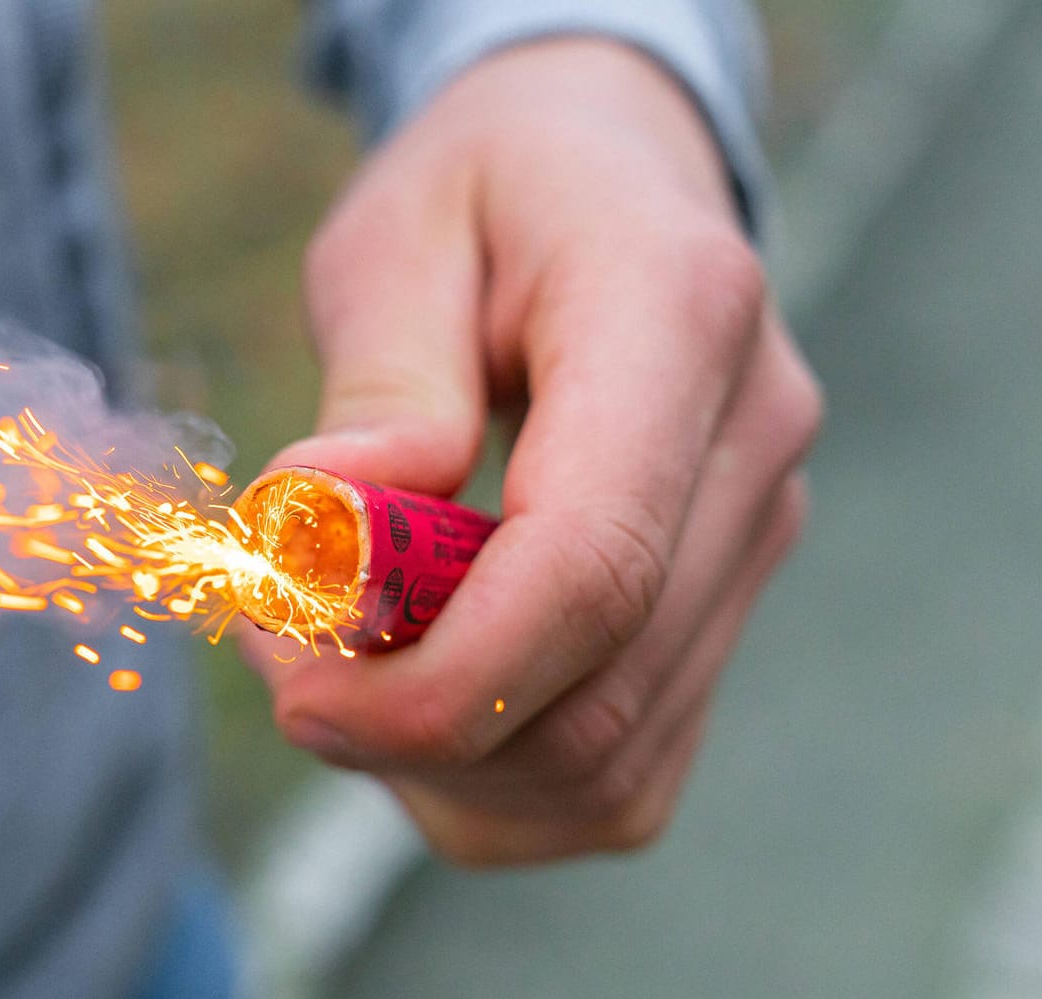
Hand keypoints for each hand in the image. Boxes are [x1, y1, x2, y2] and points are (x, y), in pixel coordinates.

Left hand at [248, 37, 821, 865]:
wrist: (610, 175)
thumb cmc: (483, 193)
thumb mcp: (392, 237)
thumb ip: (376, 386)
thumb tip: (335, 533)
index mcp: (675, 311)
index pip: (589, 566)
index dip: (440, 681)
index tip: (299, 700)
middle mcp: (751, 439)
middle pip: (595, 698)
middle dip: (410, 732)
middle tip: (282, 661)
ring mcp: (758, 534)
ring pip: (609, 769)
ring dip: (447, 768)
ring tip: (348, 667)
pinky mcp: (729, 605)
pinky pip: (624, 777)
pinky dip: (501, 781)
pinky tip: (427, 693)